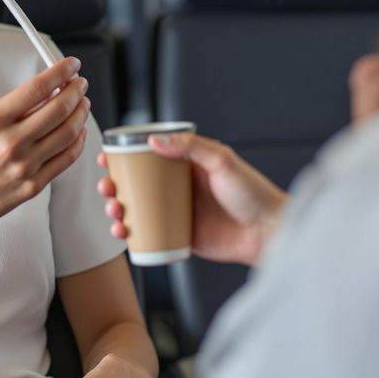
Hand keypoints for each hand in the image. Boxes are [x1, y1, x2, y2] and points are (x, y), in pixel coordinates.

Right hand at [0, 57, 89, 239]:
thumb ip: (12, 108)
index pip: (37, 88)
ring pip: (69, 132)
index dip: (60, 72)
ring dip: (81, 113)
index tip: (71, 65)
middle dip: (76, 91)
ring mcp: (25, 165)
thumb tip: (46, 92)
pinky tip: (79, 131)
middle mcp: (11, 142)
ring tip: (82, 104)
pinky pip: (67, 158)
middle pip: (59, 108)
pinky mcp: (34, 185)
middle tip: (80, 83)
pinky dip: (78, 141)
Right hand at [98, 134, 285, 265]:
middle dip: (116, 186)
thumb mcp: (222, 161)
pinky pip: (151, 235)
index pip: (149, 157)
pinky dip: (133, 235)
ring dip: (119, 210)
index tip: (108, 159)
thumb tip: (153, 140)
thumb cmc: (254, 193)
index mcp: (188, 165)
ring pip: (140, 210)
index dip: (125, 157)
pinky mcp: (183, 237)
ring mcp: (180, 213)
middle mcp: (180, 188)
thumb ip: (190, 146)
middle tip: (107, 189)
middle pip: (138, 185)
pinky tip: (124, 234)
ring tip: (115, 212)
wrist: (271, 233)